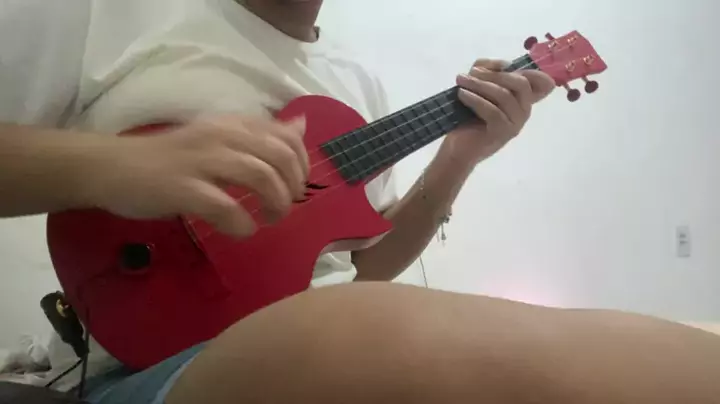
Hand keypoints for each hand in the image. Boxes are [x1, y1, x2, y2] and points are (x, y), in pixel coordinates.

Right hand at [78, 115, 308, 237]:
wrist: (111, 168)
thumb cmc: (169, 158)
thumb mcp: (219, 138)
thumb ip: (259, 135)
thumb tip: (300, 126)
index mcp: (232, 124)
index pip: (287, 135)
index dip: (302, 164)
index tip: (296, 185)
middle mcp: (221, 136)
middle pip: (280, 156)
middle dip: (293, 186)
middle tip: (284, 207)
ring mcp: (201, 161)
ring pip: (260, 177)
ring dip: (275, 204)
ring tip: (268, 219)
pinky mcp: (183, 188)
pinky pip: (226, 208)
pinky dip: (243, 224)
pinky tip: (242, 231)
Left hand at [439, 59, 554, 167]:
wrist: (457, 147)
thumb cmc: (468, 116)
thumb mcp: (477, 86)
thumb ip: (488, 70)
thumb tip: (499, 63)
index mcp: (522, 100)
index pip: (542, 84)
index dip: (532, 71)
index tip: (507, 65)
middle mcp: (523, 112)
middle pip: (520, 84)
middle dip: (495, 74)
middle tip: (471, 73)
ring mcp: (515, 124)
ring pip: (504, 96)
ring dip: (479, 84)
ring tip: (461, 81)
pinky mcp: (502, 133)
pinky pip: (492, 111)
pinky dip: (475, 99)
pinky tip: (462, 94)